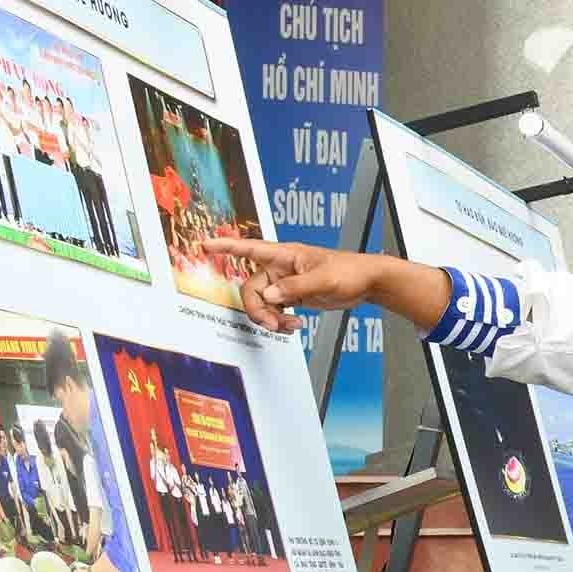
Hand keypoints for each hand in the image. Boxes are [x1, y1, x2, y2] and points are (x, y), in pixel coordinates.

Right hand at [196, 238, 376, 332]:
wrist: (367, 283)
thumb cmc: (351, 271)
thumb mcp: (324, 279)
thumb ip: (295, 287)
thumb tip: (269, 295)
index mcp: (285, 255)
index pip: (250, 248)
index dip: (226, 246)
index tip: (205, 245)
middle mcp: (280, 268)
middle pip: (251, 289)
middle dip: (257, 309)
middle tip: (272, 324)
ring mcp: (285, 283)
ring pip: (261, 303)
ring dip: (270, 318)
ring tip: (290, 326)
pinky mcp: (292, 296)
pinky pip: (274, 311)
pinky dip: (279, 321)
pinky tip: (293, 326)